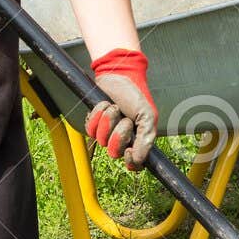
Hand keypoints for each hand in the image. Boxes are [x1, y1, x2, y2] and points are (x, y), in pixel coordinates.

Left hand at [87, 48, 157, 170]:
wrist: (118, 74)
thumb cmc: (135, 93)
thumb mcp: (148, 115)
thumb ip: (146, 139)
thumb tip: (140, 160)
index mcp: (139, 139)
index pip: (135, 164)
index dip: (131, 162)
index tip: (130, 151)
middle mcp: (123, 138)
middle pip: (115, 152)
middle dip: (119, 133)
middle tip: (125, 119)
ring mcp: (107, 131)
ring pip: (101, 140)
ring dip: (108, 120)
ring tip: (114, 107)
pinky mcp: (94, 122)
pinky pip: (90, 129)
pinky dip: (97, 115)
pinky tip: (104, 105)